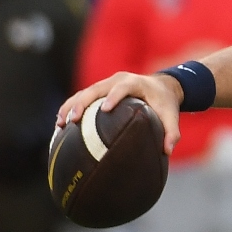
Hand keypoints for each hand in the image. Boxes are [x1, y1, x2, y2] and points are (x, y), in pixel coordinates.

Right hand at [56, 72, 183, 153]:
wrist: (161, 86)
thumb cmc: (165, 102)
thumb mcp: (171, 115)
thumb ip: (172, 132)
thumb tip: (167, 151)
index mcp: (135, 82)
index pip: (122, 87)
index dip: (113, 96)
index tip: (105, 109)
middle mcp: (117, 80)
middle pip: (96, 88)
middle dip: (83, 103)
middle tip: (74, 120)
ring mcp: (106, 83)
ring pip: (84, 92)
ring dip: (70, 106)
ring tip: (59, 124)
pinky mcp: (99, 90)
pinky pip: (81, 97)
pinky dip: (70, 108)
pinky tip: (60, 125)